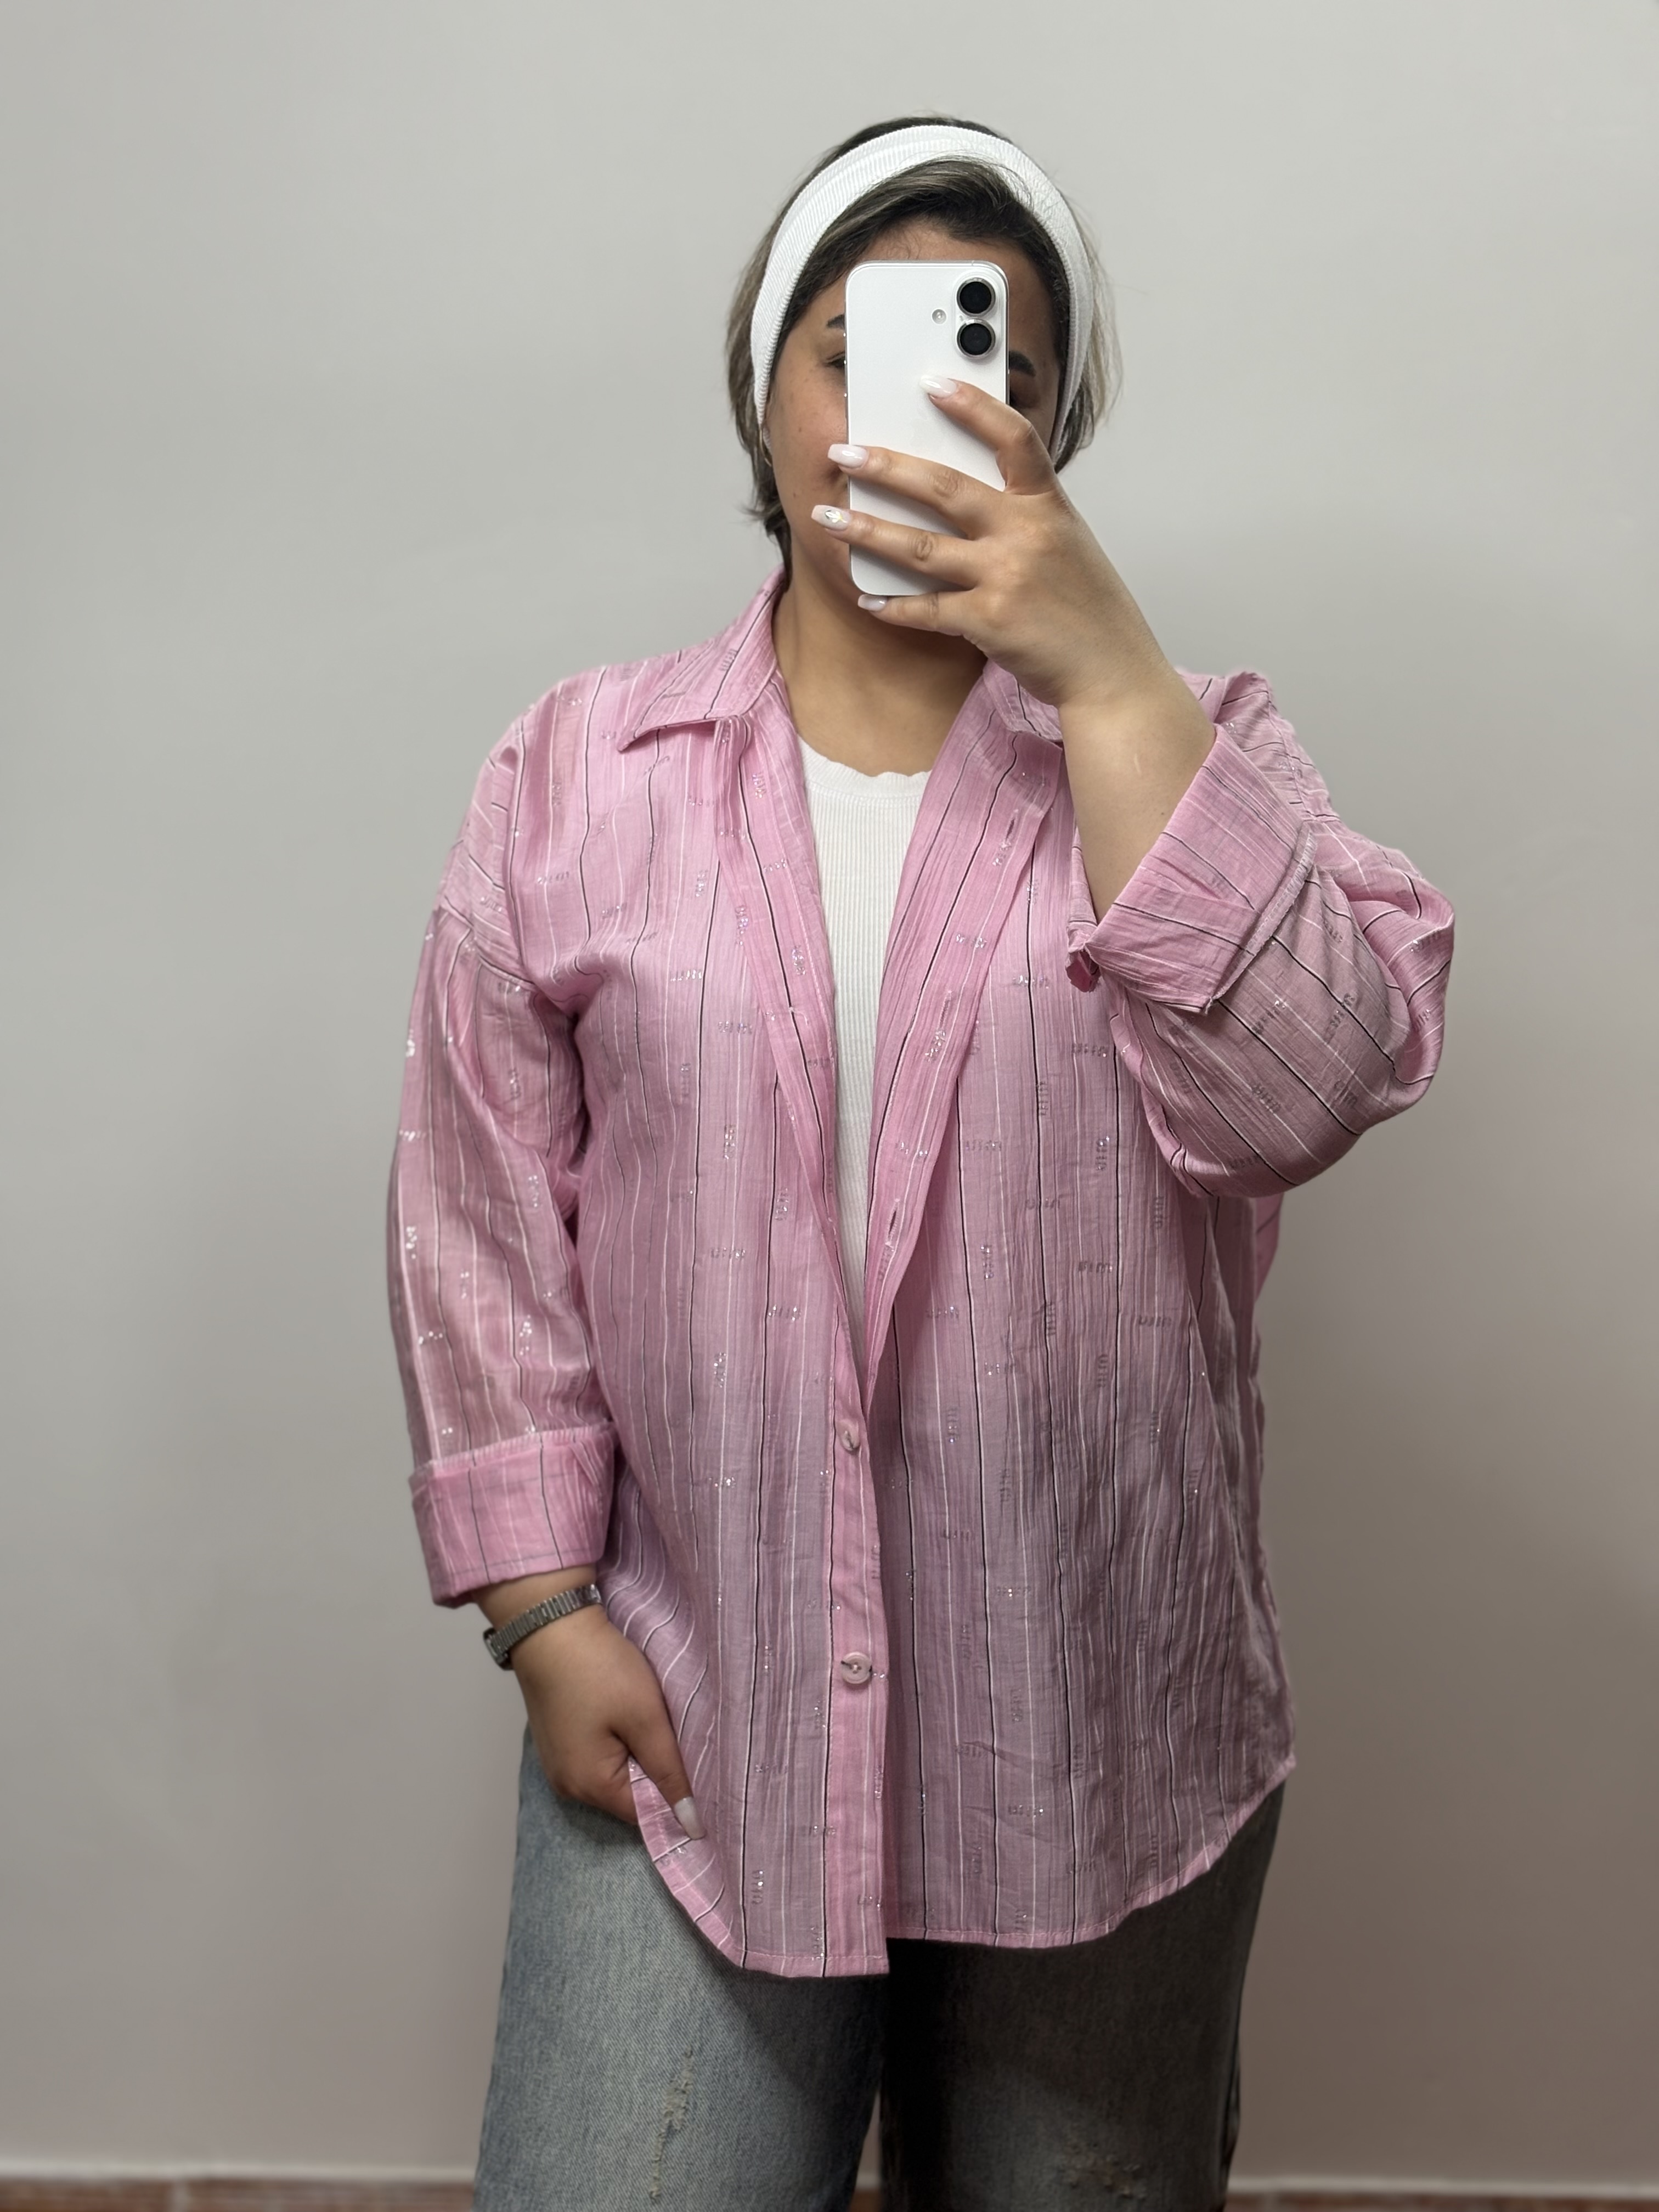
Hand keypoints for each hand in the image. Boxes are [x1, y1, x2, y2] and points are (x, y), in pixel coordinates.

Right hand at [482, 1573, 701, 1835]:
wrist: (549, 1625)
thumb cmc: (600, 1669)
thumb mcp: (645, 1717)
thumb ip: (669, 1772)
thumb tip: (691, 1825)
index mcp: (589, 1787)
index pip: (646, 1813)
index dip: (675, 1794)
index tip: (695, 1766)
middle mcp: (568, 1786)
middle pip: (628, 1796)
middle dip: (654, 1771)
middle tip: (672, 1732)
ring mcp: (558, 1764)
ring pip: (613, 1774)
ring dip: (635, 1754)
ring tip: (648, 1719)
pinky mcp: (556, 1742)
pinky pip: (596, 1757)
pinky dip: (616, 1742)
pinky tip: (623, 1713)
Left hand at [812, 377, 1170, 714]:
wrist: (1111, 671)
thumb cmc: (1087, 610)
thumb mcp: (1068, 544)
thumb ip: (1023, 517)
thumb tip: (962, 500)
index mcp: (1048, 506)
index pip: (1012, 439)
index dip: (973, 407)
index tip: (932, 384)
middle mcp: (1025, 534)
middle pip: (944, 488)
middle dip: (886, 467)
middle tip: (844, 453)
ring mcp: (1005, 577)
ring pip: (921, 547)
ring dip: (867, 531)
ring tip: (828, 518)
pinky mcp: (988, 622)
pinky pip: (927, 609)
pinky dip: (893, 605)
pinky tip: (867, 598)